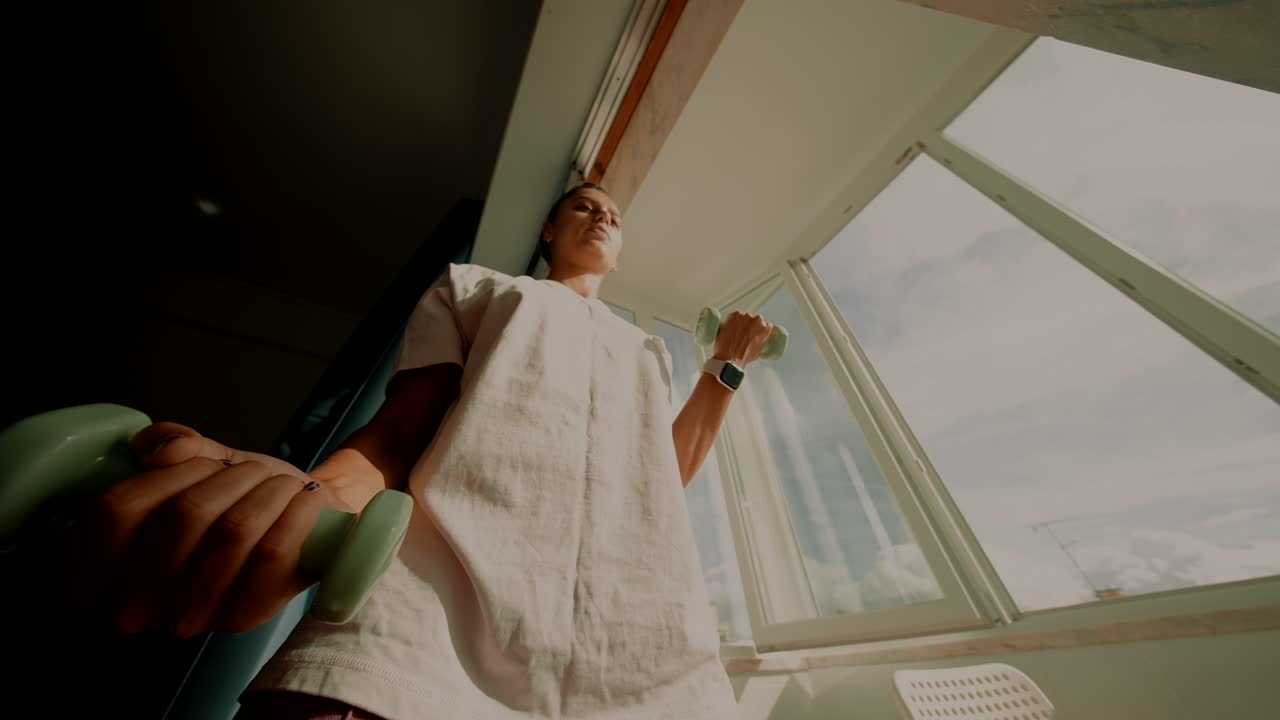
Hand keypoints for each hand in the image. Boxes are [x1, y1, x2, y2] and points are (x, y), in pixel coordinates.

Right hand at [65, 422, 347, 637]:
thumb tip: (160, 449)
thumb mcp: (199, 465)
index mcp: (100, 571)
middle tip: (251, 471)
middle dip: (227, 476)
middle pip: (182, 515)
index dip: (164, 474)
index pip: (115, 511)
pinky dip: (296, 511)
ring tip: (279, 484)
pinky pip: (274, 552)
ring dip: (265, 490)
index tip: (200, 464)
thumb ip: (176, 447)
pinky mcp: (247, 616)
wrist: (299, 534)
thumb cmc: (234, 501)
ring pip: (232, 531)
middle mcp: (135, 607)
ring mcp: (190, 617)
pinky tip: (305, 500)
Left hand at [712, 311, 773, 366]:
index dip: (758, 329)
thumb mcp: (758, 351)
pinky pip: (734, 316)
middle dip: (750, 325)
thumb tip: (758, 340)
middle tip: (743, 333)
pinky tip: (730, 328)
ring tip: (735, 332)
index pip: (765, 324)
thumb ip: (761, 342)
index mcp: (766, 328)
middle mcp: (758, 320)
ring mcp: (746, 317)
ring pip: (744, 317)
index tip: (753, 332)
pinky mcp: (735, 315)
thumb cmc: (743, 357)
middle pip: (754, 319)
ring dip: (741, 322)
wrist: (730, 358)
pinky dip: (732, 320)